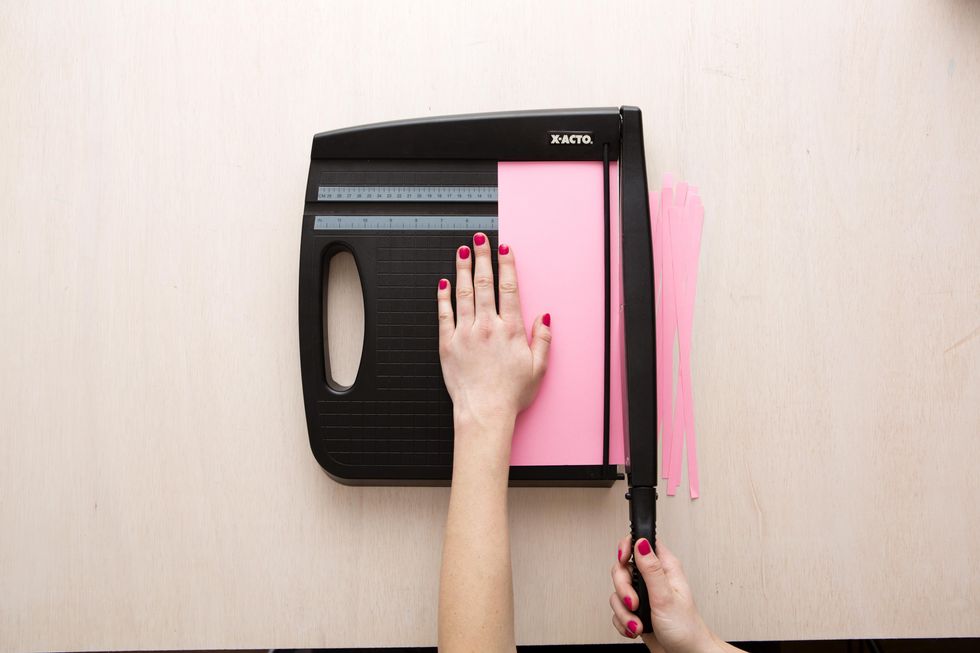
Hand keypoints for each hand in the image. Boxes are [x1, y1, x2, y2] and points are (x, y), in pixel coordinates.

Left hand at [437, 233, 550, 444]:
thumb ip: (543, 339)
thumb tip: (545, 317)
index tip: (505, 250)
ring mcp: (465, 334)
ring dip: (463, 269)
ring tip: (462, 251)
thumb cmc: (511, 394)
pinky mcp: (447, 344)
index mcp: (511, 330)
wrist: (484, 414)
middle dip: (483, 258)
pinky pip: (444, 314)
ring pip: (464, 293)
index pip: (508, 289)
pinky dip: (444, 296)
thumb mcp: (538, 368)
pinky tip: (445, 282)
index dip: (507, 266)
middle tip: (480, 240)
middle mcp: (487, 327)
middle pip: (484, 284)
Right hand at [610, 536, 731, 652]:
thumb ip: (651, 569)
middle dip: (623, 589)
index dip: (627, 547)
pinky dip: (623, 622)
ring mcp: (644, 595)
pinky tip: (635, 628)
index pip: (641, 543)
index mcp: (665, 568)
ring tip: (637, 623)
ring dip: (624, 612)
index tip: (623, 560)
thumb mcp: (666, 596)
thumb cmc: (686, 629)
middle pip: (622, 569)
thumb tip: (641, 543)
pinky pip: (618, 611)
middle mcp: (653, 579)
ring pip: (618, 592)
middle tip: (634, 602)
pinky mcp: (637, 611)